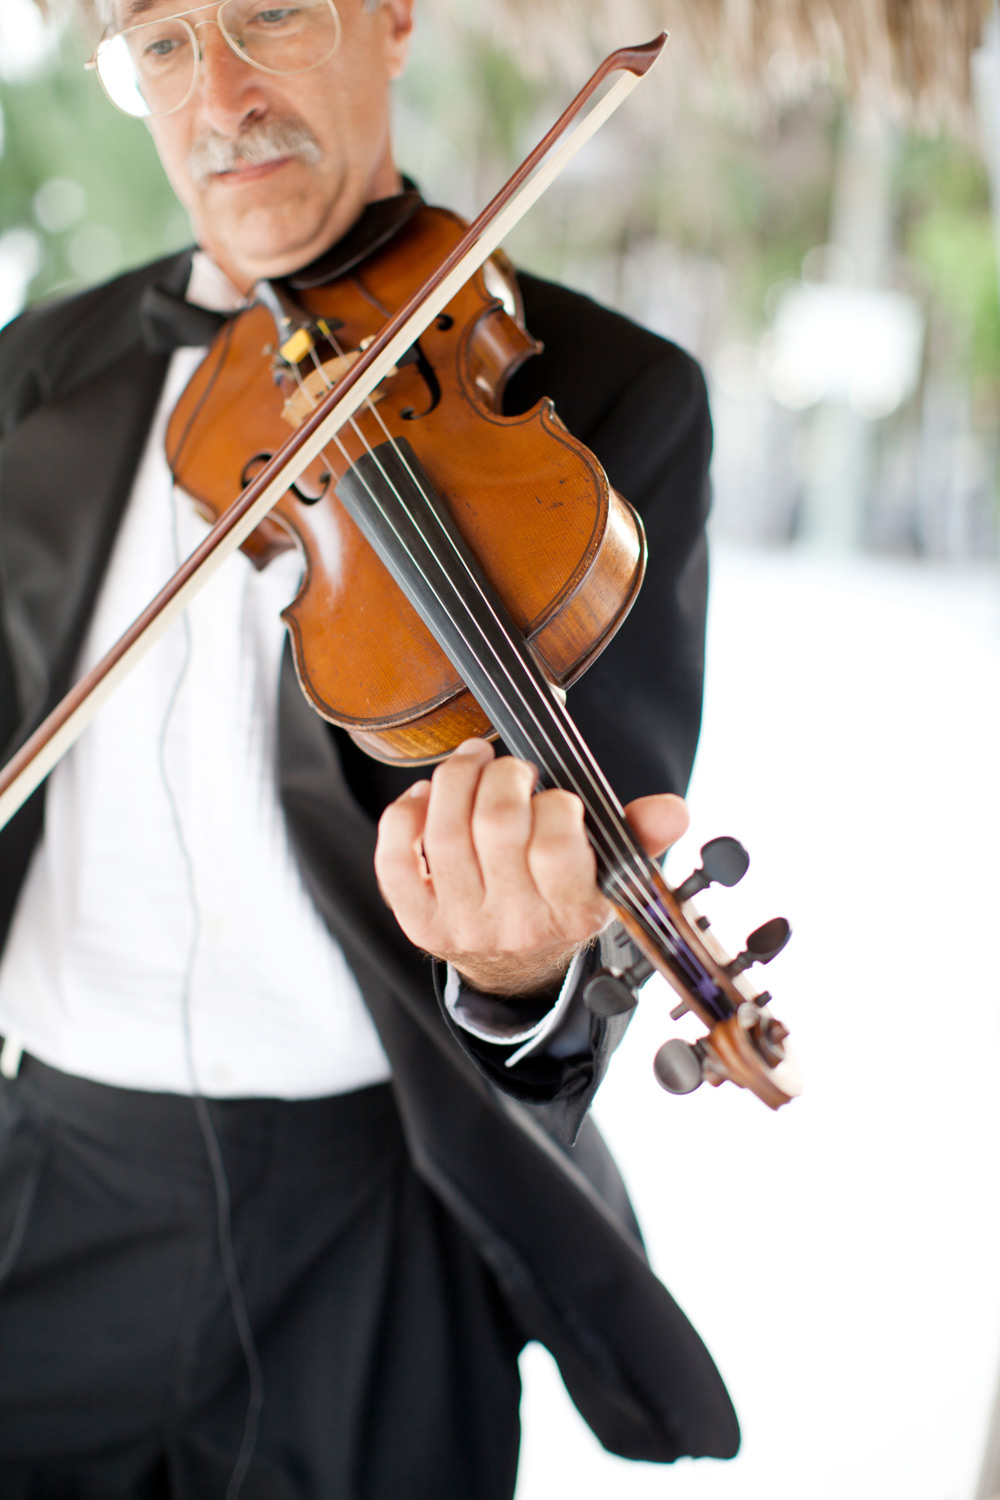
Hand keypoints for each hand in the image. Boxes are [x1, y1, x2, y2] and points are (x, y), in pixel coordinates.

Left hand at [374, 738, 688, 996]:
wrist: (515, 967)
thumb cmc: (558, 900)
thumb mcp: (608, 876)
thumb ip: (638, 836)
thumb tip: (674, 810)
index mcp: (570, 915)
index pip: (556, 845)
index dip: (554, 804)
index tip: (555, 798)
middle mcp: (514, 925)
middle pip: (495, 827)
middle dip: (503, 777)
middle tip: (512, 771)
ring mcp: (460, 924)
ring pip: (444, 833)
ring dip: (456, 779)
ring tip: (473, 763)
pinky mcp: (417, 919)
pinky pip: (395, 859)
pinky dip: (405, 815)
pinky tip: (427, 797)